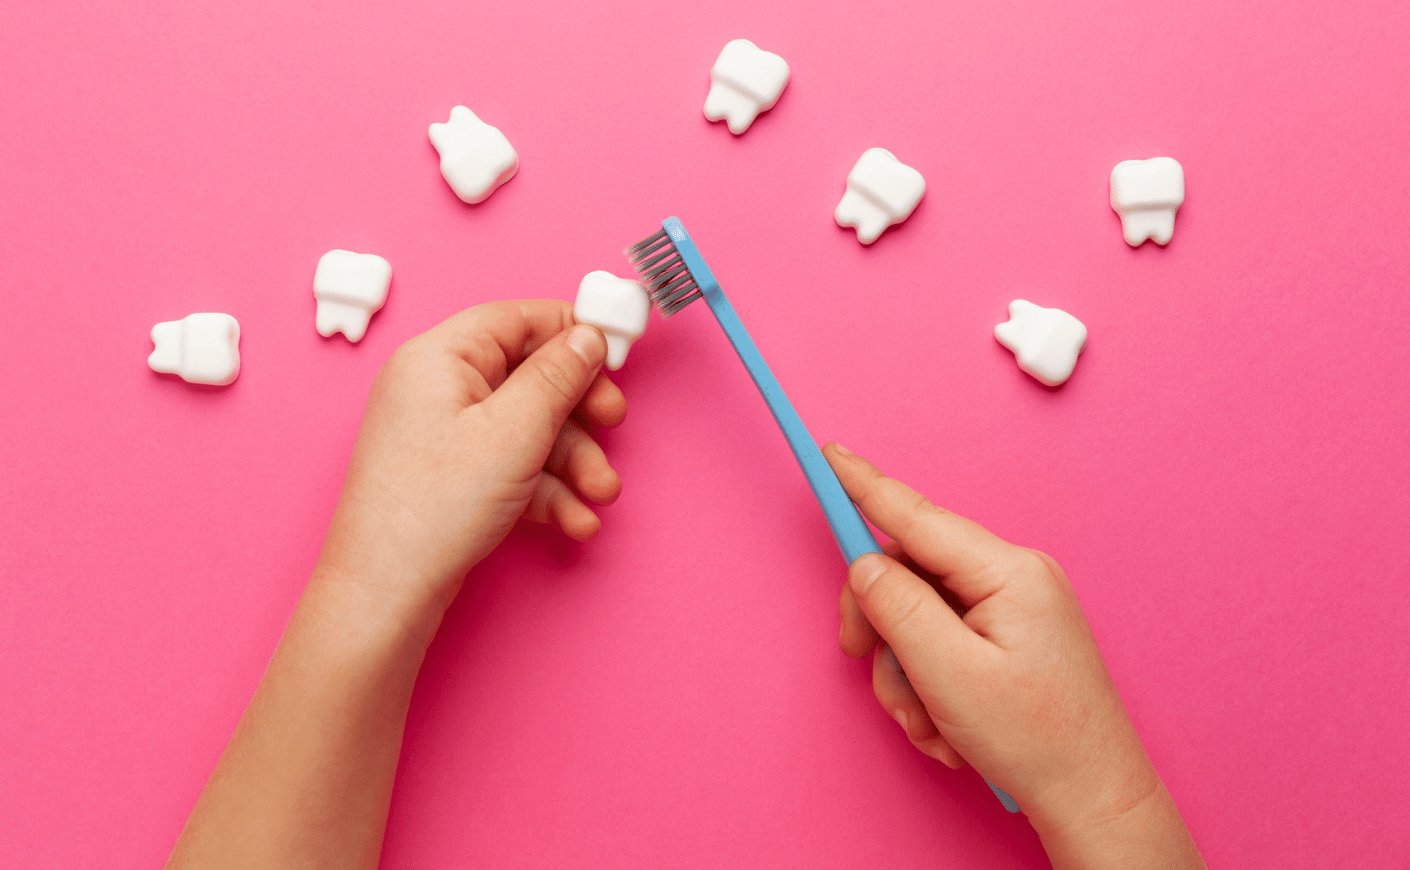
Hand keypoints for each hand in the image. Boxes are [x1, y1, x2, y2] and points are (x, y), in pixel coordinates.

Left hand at [317, 300, 625, 639]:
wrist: (387, 594)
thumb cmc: (432, 508)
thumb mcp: (515, 431)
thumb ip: (558, 376)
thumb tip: (586, 337)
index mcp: (439, 358)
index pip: (516, 320)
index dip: (570, 331)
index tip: (615, 351)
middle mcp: (437, 389)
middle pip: (530, 377)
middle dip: (580, 413)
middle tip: (613, 426)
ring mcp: (443, 436)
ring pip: (529, 429)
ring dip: (573, 462)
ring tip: (599, 495)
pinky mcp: (453, 478)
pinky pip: (513, 467)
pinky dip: (548, 491)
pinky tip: (574, 521)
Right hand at [824, 444, 1202, 867]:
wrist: (1093, 797)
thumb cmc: (1036, 742)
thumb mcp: (950, 675)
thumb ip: (898, 609)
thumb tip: (865, 564)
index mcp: (1008, 573)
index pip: (918, 517)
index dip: (866, 487)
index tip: (830, 455)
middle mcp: (1014, 577)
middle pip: (909, 571)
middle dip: (880, 623)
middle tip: (862, 661)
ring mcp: (1013, 607)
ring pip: (918, 612)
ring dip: (905, 669)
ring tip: (929, 721)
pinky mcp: (1008, 636)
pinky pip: (941, 639)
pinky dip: (928, 682)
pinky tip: (946, 724)